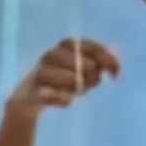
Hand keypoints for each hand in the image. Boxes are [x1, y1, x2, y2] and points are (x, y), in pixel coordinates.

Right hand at [7, 38, 122, 115]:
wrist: (28, 99)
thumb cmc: (59, 81)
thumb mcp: (81, 69)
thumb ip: (99, 61)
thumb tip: (116, 53)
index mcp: (64, 46)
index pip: (87, 45)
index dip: (104, 57)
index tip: (115, 74)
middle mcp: (50, 55)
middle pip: (81, 62)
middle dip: (91, 75)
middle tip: (90, 85)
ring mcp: (39, 73)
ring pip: (69, 78)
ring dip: (77, 87)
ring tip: (76, 92)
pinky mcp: (31, 92)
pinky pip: (51, 95)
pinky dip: (63, 99)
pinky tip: (67, 100)